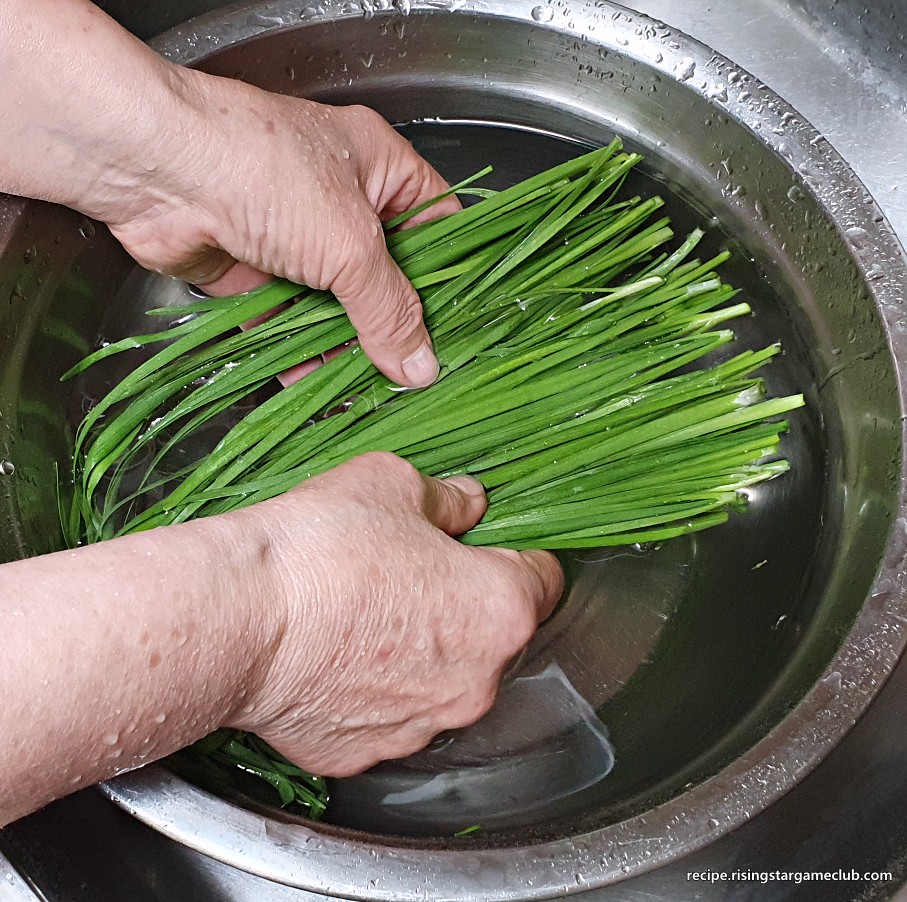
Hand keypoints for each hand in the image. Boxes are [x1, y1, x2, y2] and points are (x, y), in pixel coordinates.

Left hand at [106, 80, 459, 386]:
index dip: (454, 279)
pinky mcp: (258, 272)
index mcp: (380, 169)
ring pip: (340, 306)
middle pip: (388, 277)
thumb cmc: (262, 172)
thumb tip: (421, 366)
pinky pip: (293, 323)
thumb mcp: (349, 244)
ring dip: (353, 349)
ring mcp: (297, 238)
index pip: (439, 227)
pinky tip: (324, 393)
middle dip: (399, 326)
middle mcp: (342, 202)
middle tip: (422, 375)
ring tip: (378, 396)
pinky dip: (305, 357)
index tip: (465, 330)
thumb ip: (389, 310)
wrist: (154, 169)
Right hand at [227, 453, 563, 775]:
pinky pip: (385, 713)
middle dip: (463, 602)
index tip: (489, 544)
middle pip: (492, 634)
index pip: (544, 579)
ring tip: (362, 612)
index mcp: (500, 610)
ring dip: (419, 650)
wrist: (238, 618)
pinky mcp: (365, 752)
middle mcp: (475, 680)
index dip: (518, 552)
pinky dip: (370, 689)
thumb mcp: (394, 483)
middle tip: (410, 570)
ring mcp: (420, 725)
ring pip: (440, 678)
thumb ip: (449, 498)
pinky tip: (332, 654)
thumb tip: (468, 504)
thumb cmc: (323, 547)